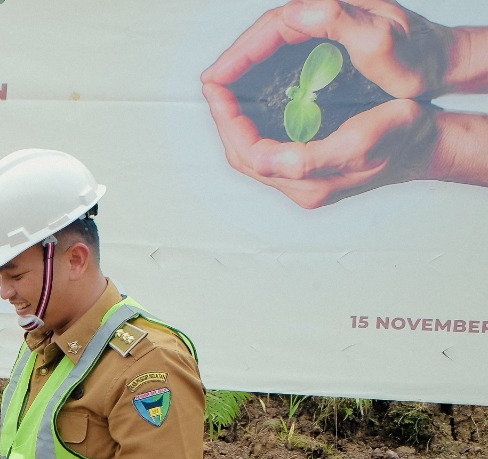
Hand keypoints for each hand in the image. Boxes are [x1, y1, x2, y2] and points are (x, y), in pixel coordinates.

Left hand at [202, 84, 437, 206]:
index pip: (249, 155)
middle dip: (225, 122)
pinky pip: (269, 151)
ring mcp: (306, 181)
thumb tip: (260, 161)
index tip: (217, 90)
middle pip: (245, 157)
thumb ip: (307, 159)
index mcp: (309, 184)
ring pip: (254, 155)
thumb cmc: (402, 136)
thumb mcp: (360, 141)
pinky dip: (254, 128)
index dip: (228, 122)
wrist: (427, 143)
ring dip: (237, 125)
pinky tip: (252, 107)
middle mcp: (302, 188)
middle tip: (216, 87)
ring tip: (227, 94)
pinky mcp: (310, 172)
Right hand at [203, 0, 453, 101]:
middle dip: (232, 67)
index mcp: (326, 11)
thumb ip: (340, 22)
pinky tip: (254, 100)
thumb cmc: (419, 56)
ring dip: (244, 76)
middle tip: (211, 93)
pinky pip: (282, 63)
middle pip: (262, 40)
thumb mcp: (382, 40)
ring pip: (269, 53)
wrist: (443, 60)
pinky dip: (262, 81)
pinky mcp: (325, 52)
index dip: (236, 56)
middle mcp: (321, 17)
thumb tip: (296, 13)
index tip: (213, 80)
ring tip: (223, 100)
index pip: (268, 29)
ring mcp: (322, 35)